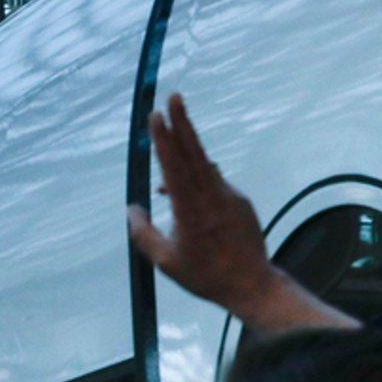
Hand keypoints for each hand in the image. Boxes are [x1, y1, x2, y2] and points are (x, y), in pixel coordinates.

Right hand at [128, 94, 356, 334]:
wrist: (251, 284)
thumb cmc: (204, 276)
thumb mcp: (166, 261)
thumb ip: (144, 233)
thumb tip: (130, 209)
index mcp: (190, 210)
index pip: (173, 166)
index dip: (164, 139)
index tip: (156, 116)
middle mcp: (211, 197)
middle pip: (194, 152)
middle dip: (182, 122)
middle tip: (173, 96)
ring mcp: (229, 196)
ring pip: (205, 165)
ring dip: (188, 149)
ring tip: (171, 136)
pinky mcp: (241, 201)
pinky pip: (216, 181)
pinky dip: (200, 177)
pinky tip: (188, 189)